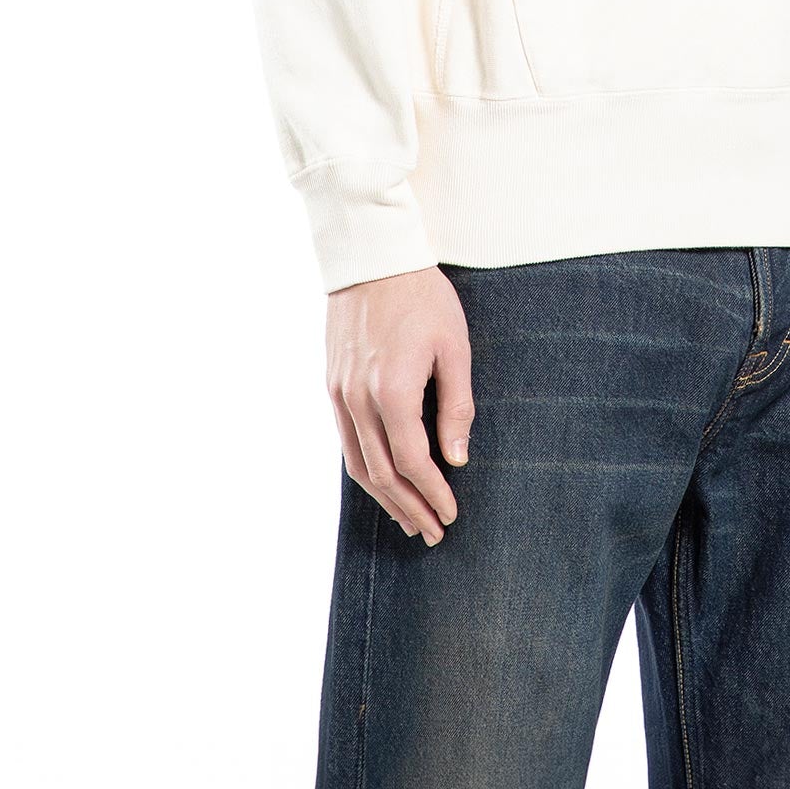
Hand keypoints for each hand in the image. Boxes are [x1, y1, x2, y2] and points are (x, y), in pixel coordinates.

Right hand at [325, 266, 475, 543]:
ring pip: (358, 464)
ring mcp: (340, 393)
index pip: (414, 463)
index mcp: (393, 391)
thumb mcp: (454, 346)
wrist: (372, 256)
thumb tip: (457, 458)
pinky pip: (346, 440)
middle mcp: (359, 399)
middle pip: (383, 474)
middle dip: (409, 508)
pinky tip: (383, 479)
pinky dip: (365, 468)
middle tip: (432, 532)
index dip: (433, 494)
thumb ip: (456, 404)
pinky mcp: (332, 384)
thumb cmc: (422, 297)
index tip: (451, 514)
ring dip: (385, 498)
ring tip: (408, 519)